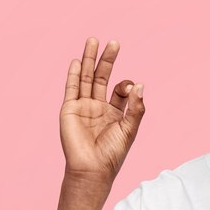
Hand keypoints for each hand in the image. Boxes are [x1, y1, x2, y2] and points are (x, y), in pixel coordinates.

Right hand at [60, 38, 144, 181]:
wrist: (92, 169)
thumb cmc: (112, 153)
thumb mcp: (130, 129)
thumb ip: (136, 108)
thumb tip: (140, 85)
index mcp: (114, 113)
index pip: (119, 91)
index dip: (125, 85)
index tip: (128, 89)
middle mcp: (97, 107)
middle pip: (102, 77)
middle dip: (107, 60)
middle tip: (114, 42)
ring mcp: (82, 107)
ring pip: (86, 78)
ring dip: (89, 60)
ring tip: (93, 40)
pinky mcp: (69, 109)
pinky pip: (71, 88)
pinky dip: (73, 74)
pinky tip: (77, 60)